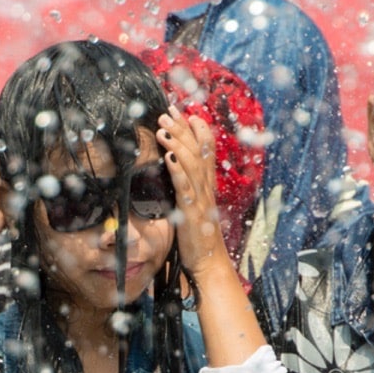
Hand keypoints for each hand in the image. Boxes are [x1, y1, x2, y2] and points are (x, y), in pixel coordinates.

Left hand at [156, 107, 225, 276]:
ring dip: (178, 144)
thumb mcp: (195, 207)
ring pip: (192, 165)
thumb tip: (178, 171)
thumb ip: (190, 187)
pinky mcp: (192, 212)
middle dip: (183, 130)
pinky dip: (178, 171)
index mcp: (208, 186)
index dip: (199, 131)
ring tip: (163, 127)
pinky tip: (169, 158)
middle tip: (168, 111)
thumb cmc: (199, 237)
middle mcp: (207, 188)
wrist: (210, 262)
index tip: (188, 113)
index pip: (207, 151)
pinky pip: (185, 188)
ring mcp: (200, 199)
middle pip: (198, 152)